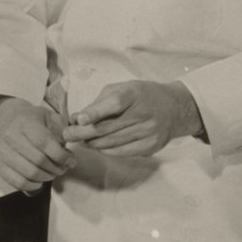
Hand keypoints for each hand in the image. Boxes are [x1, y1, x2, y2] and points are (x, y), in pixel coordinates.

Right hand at [0, 95, 70, 191]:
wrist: (10, 122)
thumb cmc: (35, 122)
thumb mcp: (52, 119)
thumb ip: (64, 133)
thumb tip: (69, 155)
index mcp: (25, 122)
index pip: (43, 142)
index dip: (60, 155)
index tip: (71, 160)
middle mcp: (11, 136)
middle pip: (38, 160)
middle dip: (56, 168)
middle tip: (63, 168)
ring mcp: (3, 152)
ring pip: (29, 173)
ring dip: (46, 177)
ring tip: (53, 173)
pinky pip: (18, 182)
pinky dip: (33, 185)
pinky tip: (40, 181)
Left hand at [67, 79, 203, 160]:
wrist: (175, 108)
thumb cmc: (142, 96)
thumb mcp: (123, 88)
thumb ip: (100, 102)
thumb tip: (77, 119)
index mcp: (135, 94)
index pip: (114, 104)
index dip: (95, 112)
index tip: (79, 119)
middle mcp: (144, 114)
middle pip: (108, 128)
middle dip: (82, 133)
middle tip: (66, 135)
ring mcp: (149, 133)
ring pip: (110, 143)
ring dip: (91, 143)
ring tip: (79, 139)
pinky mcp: (150, 147)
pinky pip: (120, 152)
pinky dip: (104, 150)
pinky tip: (96, 145)